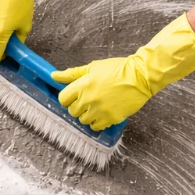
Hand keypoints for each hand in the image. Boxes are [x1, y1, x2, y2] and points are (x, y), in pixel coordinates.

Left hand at [51, 13, 194, 129]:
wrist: (140, 77)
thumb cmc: (117, 69)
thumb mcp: (93, 67)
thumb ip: (72, 74)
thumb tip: (54, 76)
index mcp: (82, 85)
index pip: (63, 99)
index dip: (67, 98)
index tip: (73, 97)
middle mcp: (88, 99)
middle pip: (72, 111)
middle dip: (77, 106)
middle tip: (88, 100)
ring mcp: (99, 111)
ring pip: (83, 120)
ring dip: (87, 115)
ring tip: (97, 106)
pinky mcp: (110, 119)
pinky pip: (96, 127)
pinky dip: (98, 122)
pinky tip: (104, 113)